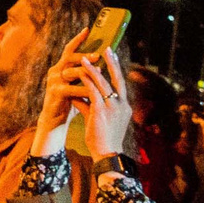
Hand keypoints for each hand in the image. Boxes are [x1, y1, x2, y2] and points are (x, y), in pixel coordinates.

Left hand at [38, 40, 134, 158]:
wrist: (107, 154)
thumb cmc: (103, 138)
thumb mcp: (98, 119)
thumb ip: (90, 105)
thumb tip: (79, 95)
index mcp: (124, 107)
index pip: (121, 84)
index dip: (117, 69)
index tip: (112, 56)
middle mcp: (121, 105)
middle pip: (117, 79)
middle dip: (111, 62)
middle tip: (107, 48)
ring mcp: (113, 108)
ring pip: (103, 83)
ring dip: (92, 69)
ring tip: (83, 58)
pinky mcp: (101, 112)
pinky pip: (92, 92)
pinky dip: (85, 81)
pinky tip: (79, 74)